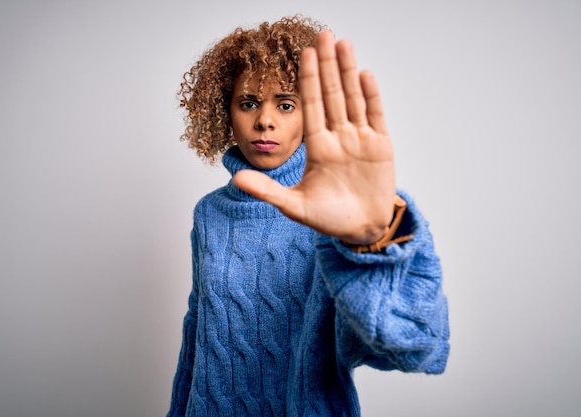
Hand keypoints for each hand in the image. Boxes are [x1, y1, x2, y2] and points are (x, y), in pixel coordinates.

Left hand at [233, 31, 395, 244]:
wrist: (362, 230)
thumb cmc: (329, 220)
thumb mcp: (294, 206)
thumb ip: (267, 191)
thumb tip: (235, 179)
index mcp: (317, 147)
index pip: (311, 106)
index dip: (308, 80)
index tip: (302, 54)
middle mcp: (338, 137)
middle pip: (332, 94)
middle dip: (327, 65)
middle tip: (323, 34)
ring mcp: (360, 139)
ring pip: (353, 98)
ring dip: (348, 71)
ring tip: (343, 44)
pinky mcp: (381, 146)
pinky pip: (375, 115)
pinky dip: (371, 95)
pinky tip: (364, 74)